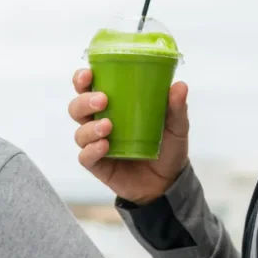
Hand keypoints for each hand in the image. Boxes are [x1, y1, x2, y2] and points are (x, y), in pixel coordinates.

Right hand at [68, 68, 189, 204]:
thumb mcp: (176, 126)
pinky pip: (85, 157)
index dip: (82, 79)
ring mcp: (96, 145)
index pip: (88, 87)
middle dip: (84, 101)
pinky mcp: (98, 165)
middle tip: (103, 100)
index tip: (88, 73)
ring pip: (79, 132)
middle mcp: (99, 122)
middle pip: (77, 108)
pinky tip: (105, 146)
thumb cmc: (168, 147)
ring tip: (108, 126)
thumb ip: (176, 107)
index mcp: (113, 105)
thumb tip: (180, 86)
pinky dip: (92, 150)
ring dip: (89, 128)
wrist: (169, 183)